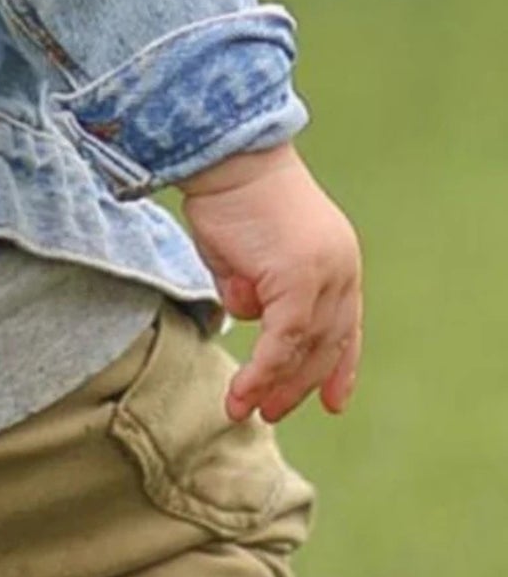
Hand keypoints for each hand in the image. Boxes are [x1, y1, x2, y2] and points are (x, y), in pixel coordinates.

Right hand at [182, 143, 362, 423]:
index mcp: (337, 262)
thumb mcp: (251, 257)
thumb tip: (249, 311)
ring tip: (241, 410)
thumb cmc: (232, 202)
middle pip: (326, 345)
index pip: (345, 327)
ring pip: (303, 349)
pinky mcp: (299, 279)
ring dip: (271, 387)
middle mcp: (339, 269)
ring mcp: (323, 274)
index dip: (339, 369)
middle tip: (269, 414)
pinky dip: (261, 371)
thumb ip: (258, 288)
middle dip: (297, 386)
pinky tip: (241, 393)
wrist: (231, 162)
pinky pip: (283, 341)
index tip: (333, 403)